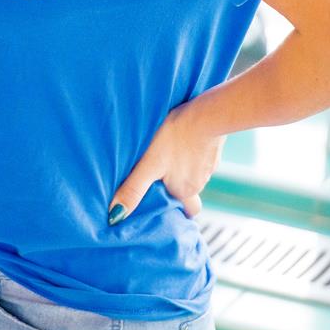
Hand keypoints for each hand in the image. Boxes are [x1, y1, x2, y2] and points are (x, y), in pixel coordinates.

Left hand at [108, 102, 224, 224]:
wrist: (206, 114)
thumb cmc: (176, 137)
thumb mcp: (149, 164)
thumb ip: (134, 189)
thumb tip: (116, 216)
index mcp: (184, 192)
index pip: (185, 212)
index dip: (175, 209)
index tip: (164, 204)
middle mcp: (199, 183)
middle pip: (187, 193)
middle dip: (175, 188)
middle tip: (160, 177)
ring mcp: (208, 166)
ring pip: (193, 174)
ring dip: (182, 168)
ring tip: (167, 153)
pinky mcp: (213, 149)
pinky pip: (201, 157)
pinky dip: (191, 153)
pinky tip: (181, 140)